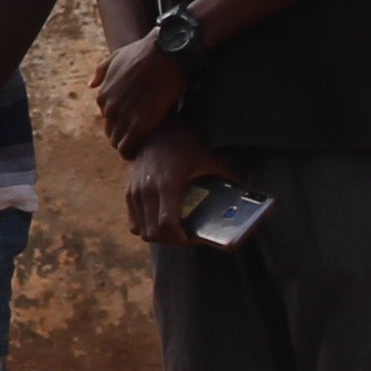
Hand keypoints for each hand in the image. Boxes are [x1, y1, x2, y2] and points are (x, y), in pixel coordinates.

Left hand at [96, 24, 185, 153]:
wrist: (163, 54)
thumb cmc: (142, 53)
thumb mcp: (115, 58)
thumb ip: (101, 72)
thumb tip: (90, 85)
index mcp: (102, 96)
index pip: (107, 119)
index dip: (121, 121)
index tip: (133, 122)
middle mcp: (109, 110)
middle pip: (111, 132)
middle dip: (123, 134)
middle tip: (139, 136)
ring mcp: (122, 119)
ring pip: (118, 143)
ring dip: (128, 145)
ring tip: (142, 144)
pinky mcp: (138, 126)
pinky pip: (128, 149)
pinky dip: (132, 152)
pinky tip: (140, 152)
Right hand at [123, 128, 236, 250]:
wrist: (154, 129)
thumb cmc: (182, 143)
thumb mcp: (206, 157)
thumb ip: (225, 173)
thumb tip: (242, 186)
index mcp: (167, 185)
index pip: (167, 225)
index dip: (181, 239)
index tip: (193, 238)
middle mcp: (147, 191)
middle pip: (154, 233)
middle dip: (172, 241)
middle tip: (187, 237)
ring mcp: (134, 192)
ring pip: (141, 231)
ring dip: (158, 236)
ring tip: (174, 232)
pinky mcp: (128, 192)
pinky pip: (133, 223)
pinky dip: (145, 228)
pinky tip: (159, 223)